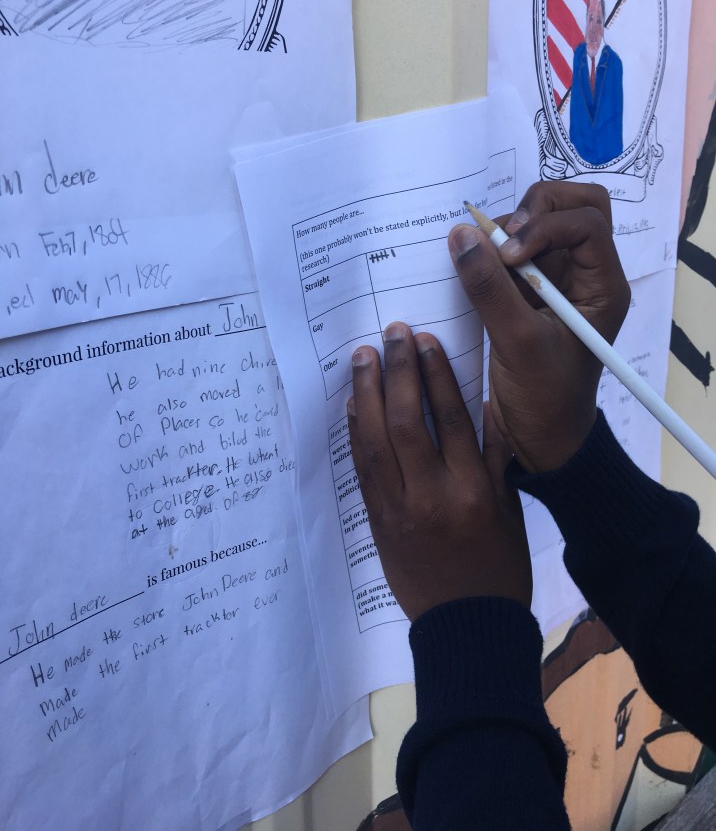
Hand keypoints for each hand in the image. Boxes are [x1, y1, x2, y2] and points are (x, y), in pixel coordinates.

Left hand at [348, 323, 530, 622]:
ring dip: (367, 394)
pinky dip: (355, 434)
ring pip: (377, 441)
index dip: (436, 374)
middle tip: (391, 334)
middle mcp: (433, 494)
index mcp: (473, 490)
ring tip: (362, 356)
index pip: (451, 419)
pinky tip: (352, 404)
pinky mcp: (377, 522)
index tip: (425, 340)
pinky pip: (363, 470)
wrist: (467, 626)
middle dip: (399, 372)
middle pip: (409, 421)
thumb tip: (487, 405)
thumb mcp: (509, 510)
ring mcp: (399, 509)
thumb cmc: (498, 567)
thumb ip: (497, 458)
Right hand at [448, 181, 629, 472]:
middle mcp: (584, 275)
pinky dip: (492, 251)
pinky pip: (513, 251)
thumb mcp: (517, 343)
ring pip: (540, 223)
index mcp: (602, 286)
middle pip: (573, 205)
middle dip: (534, 209)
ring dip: (508, 230)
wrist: (541, 439)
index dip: (546, 226)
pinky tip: (469, 268)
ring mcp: (557, 281)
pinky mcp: (529, 292)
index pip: (586, 222)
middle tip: (501, 239)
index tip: (509, 255)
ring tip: (479, 258)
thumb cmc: (544, 398)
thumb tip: (462, 236)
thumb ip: (490, 288)